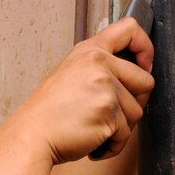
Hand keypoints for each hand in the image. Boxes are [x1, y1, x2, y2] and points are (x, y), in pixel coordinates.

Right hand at [21, 18, 153, 164]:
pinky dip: (112, 145)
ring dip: (120, 128)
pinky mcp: (109, 112)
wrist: (29, 137)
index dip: (145, 46)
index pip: (129, 29)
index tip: (144, 64)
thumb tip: (131, 80)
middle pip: (145, 81)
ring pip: (137, 112)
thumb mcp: (69, 76)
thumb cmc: (46, 114)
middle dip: (133, 103)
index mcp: (88, 52)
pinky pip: (126, 134)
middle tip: (108, 115)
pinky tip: (92, 143)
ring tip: (93, 129)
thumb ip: (98, 69)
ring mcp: (105, 87)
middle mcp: (98, 64)